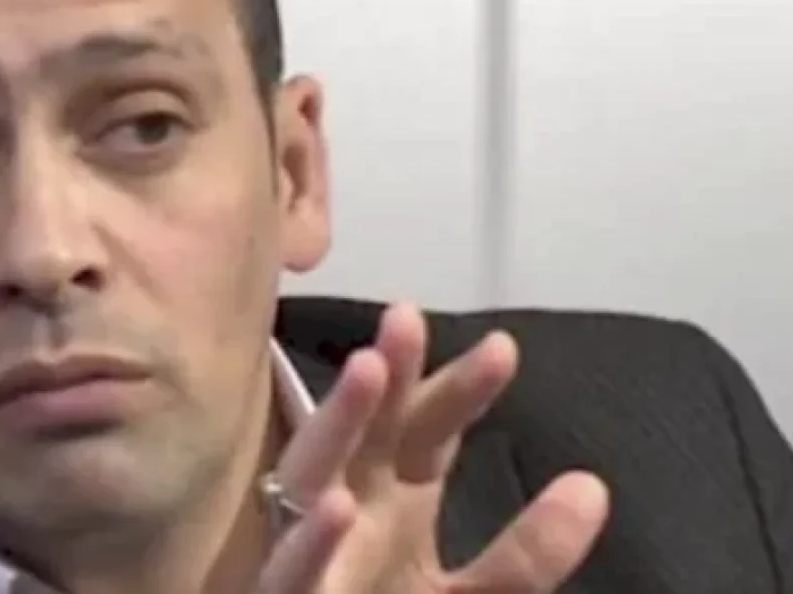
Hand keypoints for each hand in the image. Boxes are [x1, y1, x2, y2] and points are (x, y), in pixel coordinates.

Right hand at [256, 303, 609, 592]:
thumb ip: (527, 555)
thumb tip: (591, 486)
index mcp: (393, 498)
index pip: (424, 428)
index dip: (459, 389)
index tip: (501, 349)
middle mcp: (347, 505)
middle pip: (370, 430)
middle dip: (388, 372)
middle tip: (407, 314)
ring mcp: (311, 546)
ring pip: (313, 472)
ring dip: (338, 419)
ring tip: (367, 367)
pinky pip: (293, 569)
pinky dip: (311, 539)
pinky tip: (336, 507)